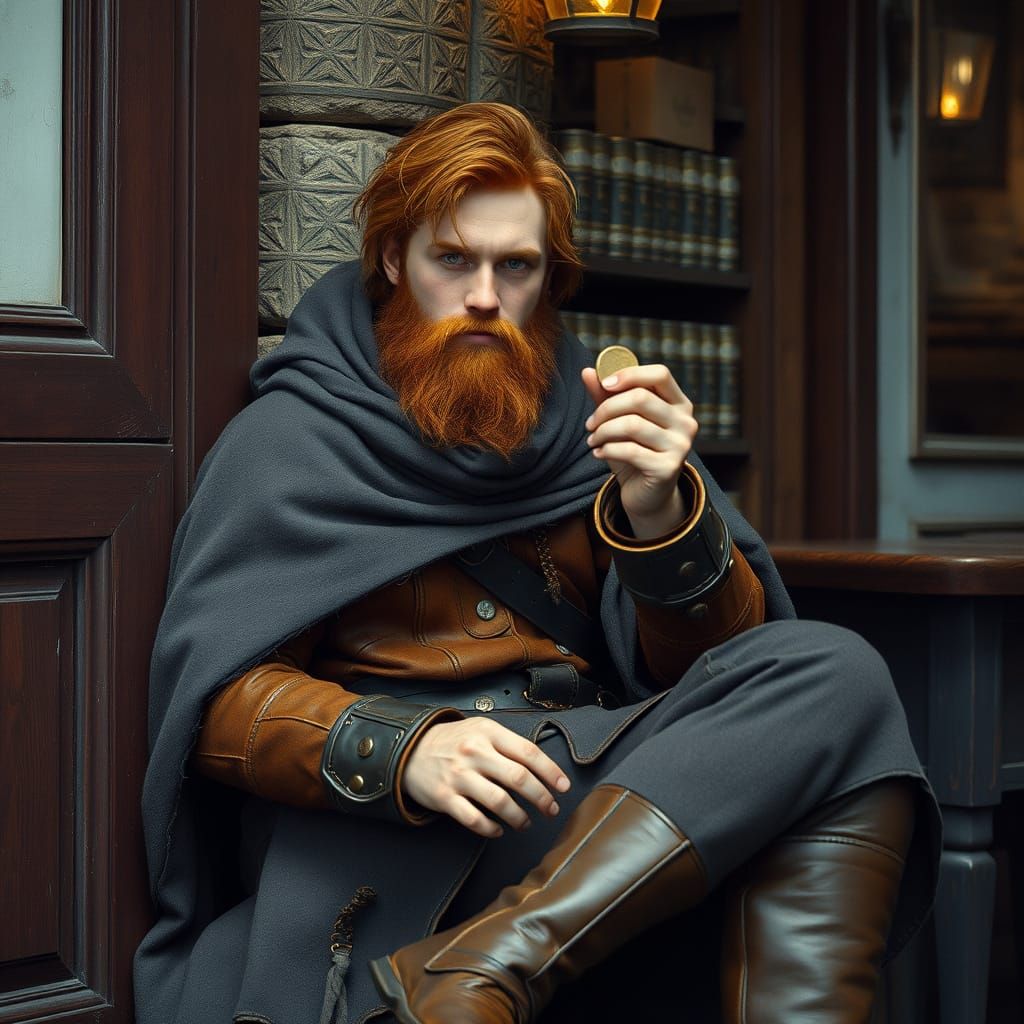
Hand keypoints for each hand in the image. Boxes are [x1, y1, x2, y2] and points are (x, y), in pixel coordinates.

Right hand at [402, 717, 570, 837]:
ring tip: (525, 822)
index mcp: (488, 733)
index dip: (550, 772)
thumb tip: (543, 767)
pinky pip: (474, 819)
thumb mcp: (481, 730)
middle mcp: (474, 753)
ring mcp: (458, 776)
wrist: (410, 749)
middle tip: (551, 809)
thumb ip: (508, 744)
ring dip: (519, 817)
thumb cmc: (454, 742)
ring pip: (500, 802)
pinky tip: (498, 830)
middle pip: (519, 778)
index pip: (528, 752)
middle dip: (542, 798)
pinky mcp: (444, 797)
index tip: (563, 787)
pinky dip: (491, 829)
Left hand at [581, 364, 698, 538]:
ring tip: (592, 440)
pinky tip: (598, 453)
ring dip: (603, 431)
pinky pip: (630, 450)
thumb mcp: (619, 421)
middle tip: (590, 424)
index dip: (629, 374)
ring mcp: (680, 445)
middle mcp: (685, 422)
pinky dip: (608, 450)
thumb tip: (587, 371)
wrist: (647, 495)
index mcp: (679, 403)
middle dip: (606, 409)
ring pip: (632, 425)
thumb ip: (606, 396)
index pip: (660, 374)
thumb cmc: (634, 452)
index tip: (604, 384)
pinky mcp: (668, 468)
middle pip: (640, 398)